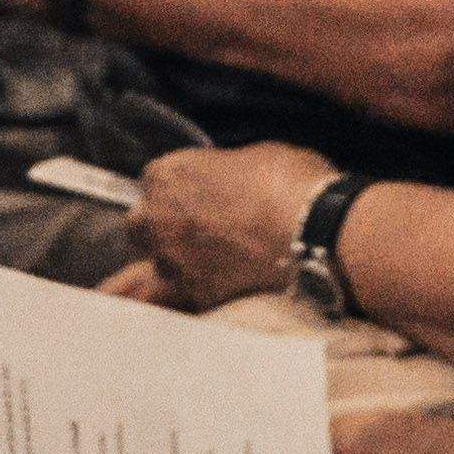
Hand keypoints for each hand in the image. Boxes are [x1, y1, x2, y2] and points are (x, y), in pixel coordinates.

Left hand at [131, 142, 338, 310]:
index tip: (198, 193)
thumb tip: (229, 181)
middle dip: (161, 227)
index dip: (178, 189)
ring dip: (175, 263)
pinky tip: (217, 285)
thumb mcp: (253, 156)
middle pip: (140, 226)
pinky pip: (180, 297)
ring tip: (210, 261)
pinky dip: (194, 292)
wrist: (313, 230)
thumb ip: (223, 172)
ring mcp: (172, 261)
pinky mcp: (194, 295)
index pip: (153, 181)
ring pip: (154, 266)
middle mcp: (158, 219)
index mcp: (168, 175)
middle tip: (196, 228)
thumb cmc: (289, 183)